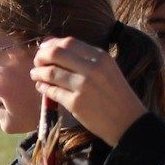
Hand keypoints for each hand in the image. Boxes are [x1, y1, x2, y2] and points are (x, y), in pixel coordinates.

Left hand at [31, 37, 146, 145]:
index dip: (51, 45)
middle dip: (40, 57)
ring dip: (37, 73)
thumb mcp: (107, 70)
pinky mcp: (75, 103)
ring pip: (50, 72)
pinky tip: (42, 87)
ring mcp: (83, 86)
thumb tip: (53, 47)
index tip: (43, 50)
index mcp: (101, 57)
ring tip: (35, 75)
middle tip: (37, 63)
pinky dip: (42, 87)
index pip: (69, 42)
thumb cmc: (116, 95)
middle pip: (55, 53)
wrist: (128, 122)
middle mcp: (92, 68)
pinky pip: (51, 91)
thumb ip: (85, 59)